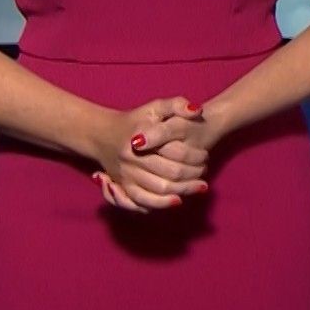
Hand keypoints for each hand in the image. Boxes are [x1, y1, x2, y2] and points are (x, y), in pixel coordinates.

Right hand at [89, 97, 213, 212]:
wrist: (103, 135)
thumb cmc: (136, 120)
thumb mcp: (154, 107)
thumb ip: (176, 105)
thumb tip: (196, 111)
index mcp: (141, 138)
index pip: (174, 152)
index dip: (194, 156)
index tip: (206, 156)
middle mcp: (131, 158)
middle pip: (170, 173)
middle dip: (193, 175)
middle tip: (205, 172)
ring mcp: (126, 175)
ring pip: (159, 190)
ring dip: (183, 191)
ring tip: (199, 187)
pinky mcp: (123, 187)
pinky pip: (143, 201)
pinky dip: (161, 203)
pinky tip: (176, 201)